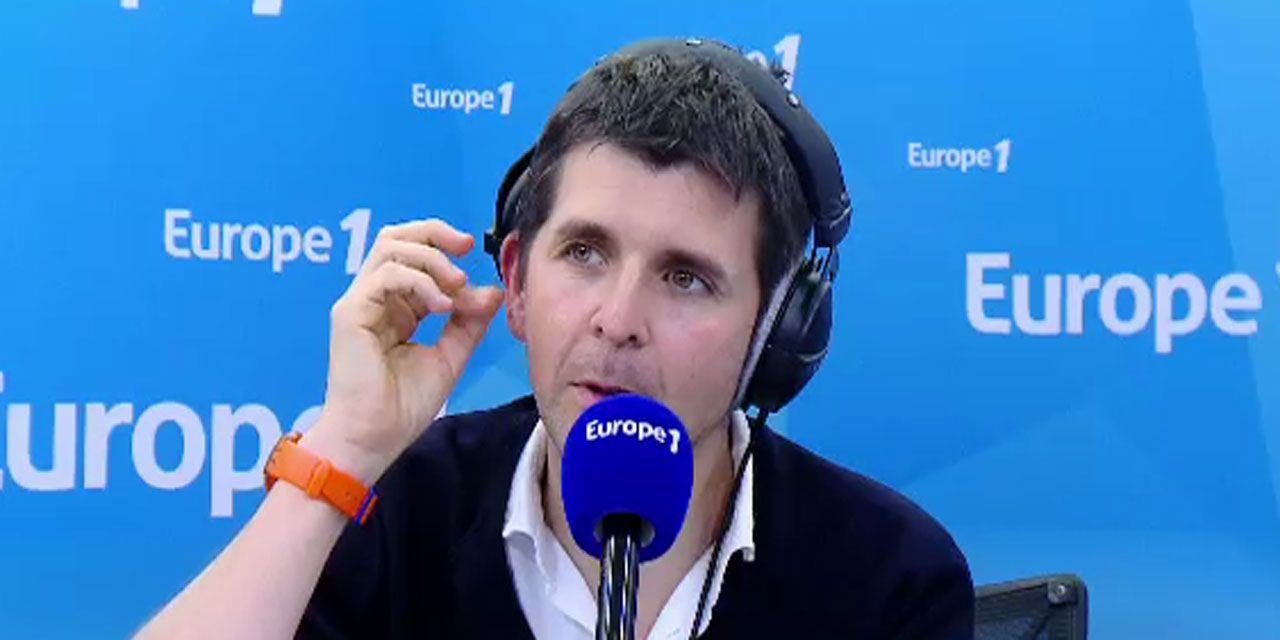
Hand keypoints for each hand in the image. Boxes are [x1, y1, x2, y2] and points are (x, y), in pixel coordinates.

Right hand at [302, 219, 503, 481]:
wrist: (374, 437)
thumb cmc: (403, 407)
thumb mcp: (450, 358)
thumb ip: (469, 323)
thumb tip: (492, 290)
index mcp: (397, 307)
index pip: (414, 255)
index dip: (446, 250)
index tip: (474, 260)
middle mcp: (376, 298)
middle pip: (396, 238)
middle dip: (434, 232)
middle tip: (466, 246)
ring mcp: (360, 302)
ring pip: (390, 248)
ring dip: (432, 259)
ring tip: (457, 285)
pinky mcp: (350, 312)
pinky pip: (385, 275)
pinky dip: (419, 281)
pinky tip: (441, 306)